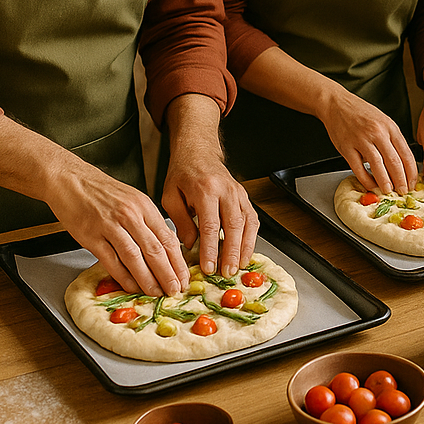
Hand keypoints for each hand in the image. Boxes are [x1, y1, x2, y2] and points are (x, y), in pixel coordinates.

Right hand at [0, 113, 191, 297]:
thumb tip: (165, 246)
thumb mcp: (133, 199)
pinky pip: (111, 261)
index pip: (167, 237)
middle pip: (155, 249)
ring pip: (135, 258)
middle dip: (168, 273)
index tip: (184, 276)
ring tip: (156, 292)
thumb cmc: (103, 191)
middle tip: (175, 290)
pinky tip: (132, 286)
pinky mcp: (91, 236)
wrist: (71, 180)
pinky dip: (123, 276)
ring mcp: (110, 226)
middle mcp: (130, 215)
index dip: (177, 260)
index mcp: (144, 206)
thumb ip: (148, 220)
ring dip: (148, 279)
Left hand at [162, 94, 258, 279]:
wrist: (198, 151)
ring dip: (245, 247)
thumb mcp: (170, 196)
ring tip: (239, 266)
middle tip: (228, 272)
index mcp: (205, 190)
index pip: (211, 225)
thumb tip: (190, 246)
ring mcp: (238, 192)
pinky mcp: (244, 196)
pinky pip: (253, 218)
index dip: (211, 249)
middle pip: (234, 226)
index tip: (208, 267)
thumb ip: (180, 222)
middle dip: (231, 252)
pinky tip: (246, 251)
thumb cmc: (182, 174)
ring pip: (248, 223)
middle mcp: (226, 190)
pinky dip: (252, 237)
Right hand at [321, 88, 418, 194]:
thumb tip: (402, 163)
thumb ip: (392, 139)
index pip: (406, 153)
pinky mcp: (346, 147)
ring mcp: (361, 140)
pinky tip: (370, 185)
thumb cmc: (361, 112)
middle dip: (401, 180)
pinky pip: (358, 168)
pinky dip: (366, 179)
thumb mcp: (383, 120)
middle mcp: (377, 133)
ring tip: (389, 191)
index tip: (413, 182)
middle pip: (394, 161)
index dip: (411, 171)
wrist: (336, 103)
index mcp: (390, 127)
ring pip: (377, 166)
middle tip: (403, 191)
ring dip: (385, 182)